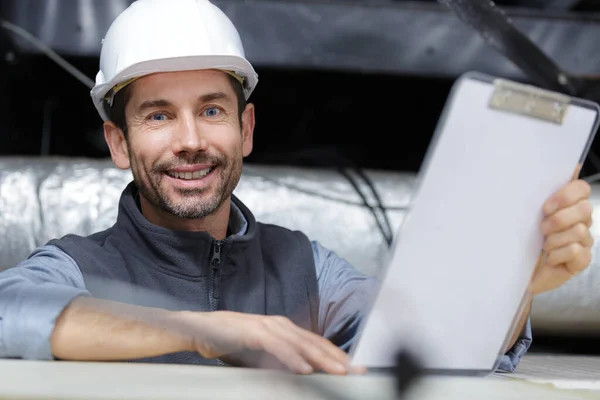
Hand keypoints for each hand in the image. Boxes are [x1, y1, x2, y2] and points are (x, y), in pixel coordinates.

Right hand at [178, 310, 364, 374]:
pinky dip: (292, 358)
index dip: (336, 354)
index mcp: (284, 328)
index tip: (354, 367)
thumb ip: (280, 360)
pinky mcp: (254, 333)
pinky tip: (304, 369)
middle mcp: (280, 325)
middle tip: (356, 370)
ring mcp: (268, 327)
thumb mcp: (261, 354)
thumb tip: (301, 373)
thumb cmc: (231, 342)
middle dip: (337, 358)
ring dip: (321, 359)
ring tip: (338, 371)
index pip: (316, 342)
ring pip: (300, 345)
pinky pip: (277, 348)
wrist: (201, 329)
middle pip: (314, 343)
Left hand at [532, 168, 593, 294]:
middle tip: (542, 229)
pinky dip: (557, 255)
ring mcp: (584, 241)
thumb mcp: (524, 216)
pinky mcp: (582, 260)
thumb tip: (560, 169)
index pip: (581, 188)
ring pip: (579, 231)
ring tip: (543, 246)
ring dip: (554, 240)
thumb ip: (536, 195)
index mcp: (567, 205)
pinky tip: (550, 259)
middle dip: (558, 220)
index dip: (566, 195)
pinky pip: (576, 251)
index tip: (545, 208)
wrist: (514, 271)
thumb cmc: (520, 241)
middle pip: (584, 209)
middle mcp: (580, 220)